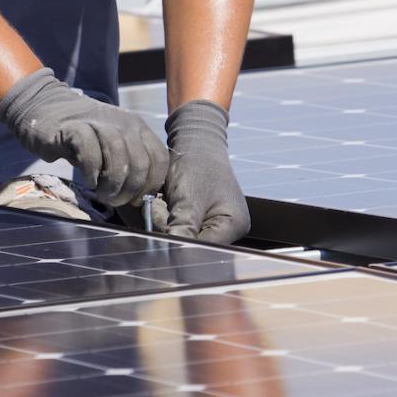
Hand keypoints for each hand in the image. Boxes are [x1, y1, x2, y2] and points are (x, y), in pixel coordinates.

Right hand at [0, 68, 168, 206]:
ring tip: (102, 195)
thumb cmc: (83, 137)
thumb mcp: (112, 148)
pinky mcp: (75, 128)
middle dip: (130, 190)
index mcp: (138, 128)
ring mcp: (100, 123)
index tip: (136, 200)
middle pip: (140, 163)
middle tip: (114, 201)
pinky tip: (88, 181)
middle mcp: (124, 123)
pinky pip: (91, 154)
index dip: (151, 185)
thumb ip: (129, 165)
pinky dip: (92, 173)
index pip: (159, 160)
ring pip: (119, 158)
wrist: (48, 109)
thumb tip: (142, 197)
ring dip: (112, 184)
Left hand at [163, 100, 250, 243]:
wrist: (195, 142)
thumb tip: (171, 254)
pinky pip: (177, 228)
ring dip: (166, 221)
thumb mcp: (189, 197)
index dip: (180, 243)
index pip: (204, 249)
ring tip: (166, 198)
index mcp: (233, 225)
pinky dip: (166, 217)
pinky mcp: (198, 220)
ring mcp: (211, 226)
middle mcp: (226, 230)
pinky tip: (167, 202)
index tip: (163, 228)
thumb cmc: (198, 164)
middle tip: (165, 204)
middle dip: (172, 228)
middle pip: (192, 245)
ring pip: (180, 237)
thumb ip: (183, 227)